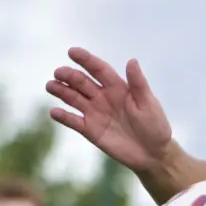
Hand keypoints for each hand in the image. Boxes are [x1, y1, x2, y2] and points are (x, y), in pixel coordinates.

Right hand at [46, 47, 176, 174]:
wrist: (152, 153)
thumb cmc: (155, 125)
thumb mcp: (148, 103)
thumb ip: (138, 84)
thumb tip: (132, 60)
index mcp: (118, 87)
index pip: (99, 69)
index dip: (86, 60)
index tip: (72, 52)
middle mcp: (103, 97)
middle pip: (82, 82)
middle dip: (69, 75)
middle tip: (58, 72)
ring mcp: (94, 113)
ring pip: (73, 98)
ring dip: (61, 91)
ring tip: (50, 86)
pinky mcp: (90, 130)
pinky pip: (73, 121)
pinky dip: (63, 117)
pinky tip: (54, 112)